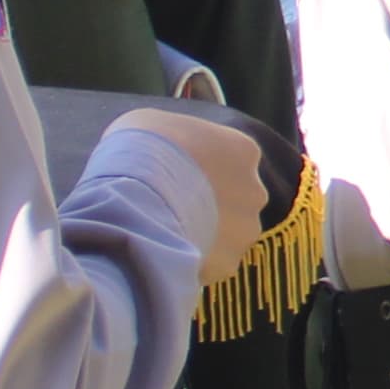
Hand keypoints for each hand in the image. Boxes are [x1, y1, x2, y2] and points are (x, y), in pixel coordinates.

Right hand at [97, 106, 272, 291]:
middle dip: (211, 207)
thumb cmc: (141, 149)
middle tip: (174, 209)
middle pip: (235, 200)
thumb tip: (163, 150)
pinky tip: (167, 253)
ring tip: (166, 234)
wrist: (134, 197)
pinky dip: (194, 261)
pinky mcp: (230, 262)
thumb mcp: (156, 125)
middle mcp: (255, 190)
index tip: (179, 178)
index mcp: (244, 150)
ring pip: (228, 235)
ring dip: (205, 235)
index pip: (232, 162)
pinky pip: (212, 263)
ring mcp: (246, 229)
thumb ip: (176, 139)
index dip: (203, 172)